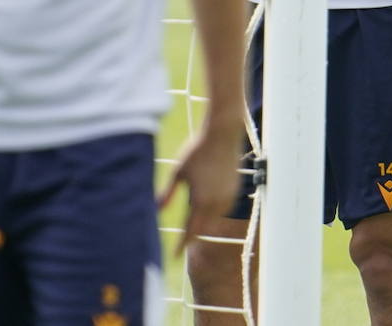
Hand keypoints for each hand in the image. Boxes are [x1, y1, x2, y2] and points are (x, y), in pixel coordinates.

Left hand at [158, 122, 242, 256]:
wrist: (222, 134)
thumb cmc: (197, 150)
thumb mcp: (178, 171)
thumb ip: (168, 192)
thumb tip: (158, 209)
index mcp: (201, 200)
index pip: (191, 230)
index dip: (181, 245)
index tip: (173, 256)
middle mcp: (217, 202)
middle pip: (203, 229)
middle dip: (192, 237)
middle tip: (181, 246)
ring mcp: (228, 197)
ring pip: (214, 220)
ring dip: (204, 225)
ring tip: (193, 229)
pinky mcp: (234, 190)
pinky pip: (223, 209)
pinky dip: (214, 214)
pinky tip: (207, 211)